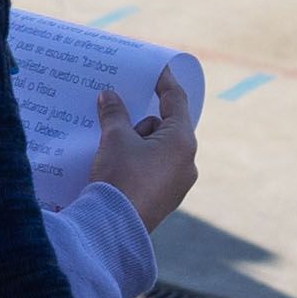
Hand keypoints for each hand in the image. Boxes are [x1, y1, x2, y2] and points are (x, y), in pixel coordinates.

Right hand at [91, 70, 198, 230]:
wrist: (113, 228)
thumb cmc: (120, 177)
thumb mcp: (114, 138)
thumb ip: (114, 113)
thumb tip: (109, 96)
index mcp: (182, 142)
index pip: (176, 101)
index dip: (164, 82)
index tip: (157, 69)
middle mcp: (187, 163)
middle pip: (165, 127)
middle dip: (140, 122)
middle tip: (117, 120)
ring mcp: (178, 184)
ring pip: (158, 150)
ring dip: (137, 144)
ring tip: (111, 151)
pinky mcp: (165, 200)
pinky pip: (154, 170)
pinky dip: (138, 163)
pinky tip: (117, 168)